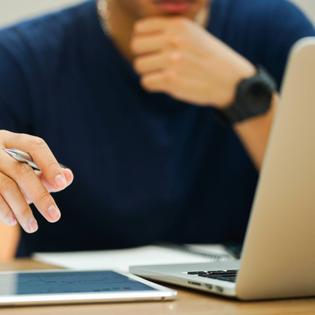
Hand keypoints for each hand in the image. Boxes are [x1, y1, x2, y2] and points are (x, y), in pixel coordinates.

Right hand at [0, 130, 72, 232]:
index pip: (35, 146)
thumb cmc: (7, 174)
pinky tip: (13, 221)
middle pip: (21, 171)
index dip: (50, 165)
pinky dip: (4, 210)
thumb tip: (68, 177)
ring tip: (33, 227)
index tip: (62, 184)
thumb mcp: (26, 171)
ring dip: (22, 210)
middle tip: (55, 216)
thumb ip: (47, 175)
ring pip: (6, 186)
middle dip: (41, 195)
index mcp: (12, 140)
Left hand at [131, 17, 254, 107]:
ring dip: (147, 72)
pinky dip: (152, 85)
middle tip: (154, 64)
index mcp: (179, 26)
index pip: (140, 29)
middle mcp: (174, 41)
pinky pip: (146, 82)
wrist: (232, 81)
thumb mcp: (195, 35)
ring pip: (139, 66)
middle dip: (143, 56)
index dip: (142, 40)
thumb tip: (141, 36)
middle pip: (136, 47)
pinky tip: (163, 84)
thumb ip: (171, 33)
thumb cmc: (212, 59)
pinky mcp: (171, 81)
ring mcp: (171, 61)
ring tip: (161, 74)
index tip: (151, 49)